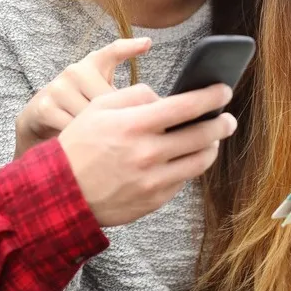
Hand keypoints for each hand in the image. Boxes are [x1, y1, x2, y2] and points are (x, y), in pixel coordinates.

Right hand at [14, 37, 151, 157]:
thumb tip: (158, 107)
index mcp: (92, 64)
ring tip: (99, 143)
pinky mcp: (45, 106)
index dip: (129, 47)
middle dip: (116, 120)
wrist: (38, 119)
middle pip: (107, 98)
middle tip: (119, 135)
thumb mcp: (100, 95)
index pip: (112, 52)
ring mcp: (58, 87)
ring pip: (90, 116)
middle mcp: (75, 71)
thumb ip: (123, 96)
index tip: (147, 44)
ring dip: (98, 135)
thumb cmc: (78, 106)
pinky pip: (73, 128)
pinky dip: (80, 142)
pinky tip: (84, 147)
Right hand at [58, 82, 236, 225]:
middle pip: (202, 135)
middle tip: (228, 119)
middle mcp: (148, 153)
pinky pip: (183, 180)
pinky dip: (188, 166)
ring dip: (211, 147)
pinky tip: (184, 158)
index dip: (211, 96)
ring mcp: (154, 180)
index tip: (224, 90)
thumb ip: (134, 96)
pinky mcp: (154, 200)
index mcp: (135, 125)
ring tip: (211, 139)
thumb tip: (164, 98)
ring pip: (199, 161)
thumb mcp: (98, 108)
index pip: (186, 106)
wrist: (62, 193)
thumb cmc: (78, 145)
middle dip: (222, 124)